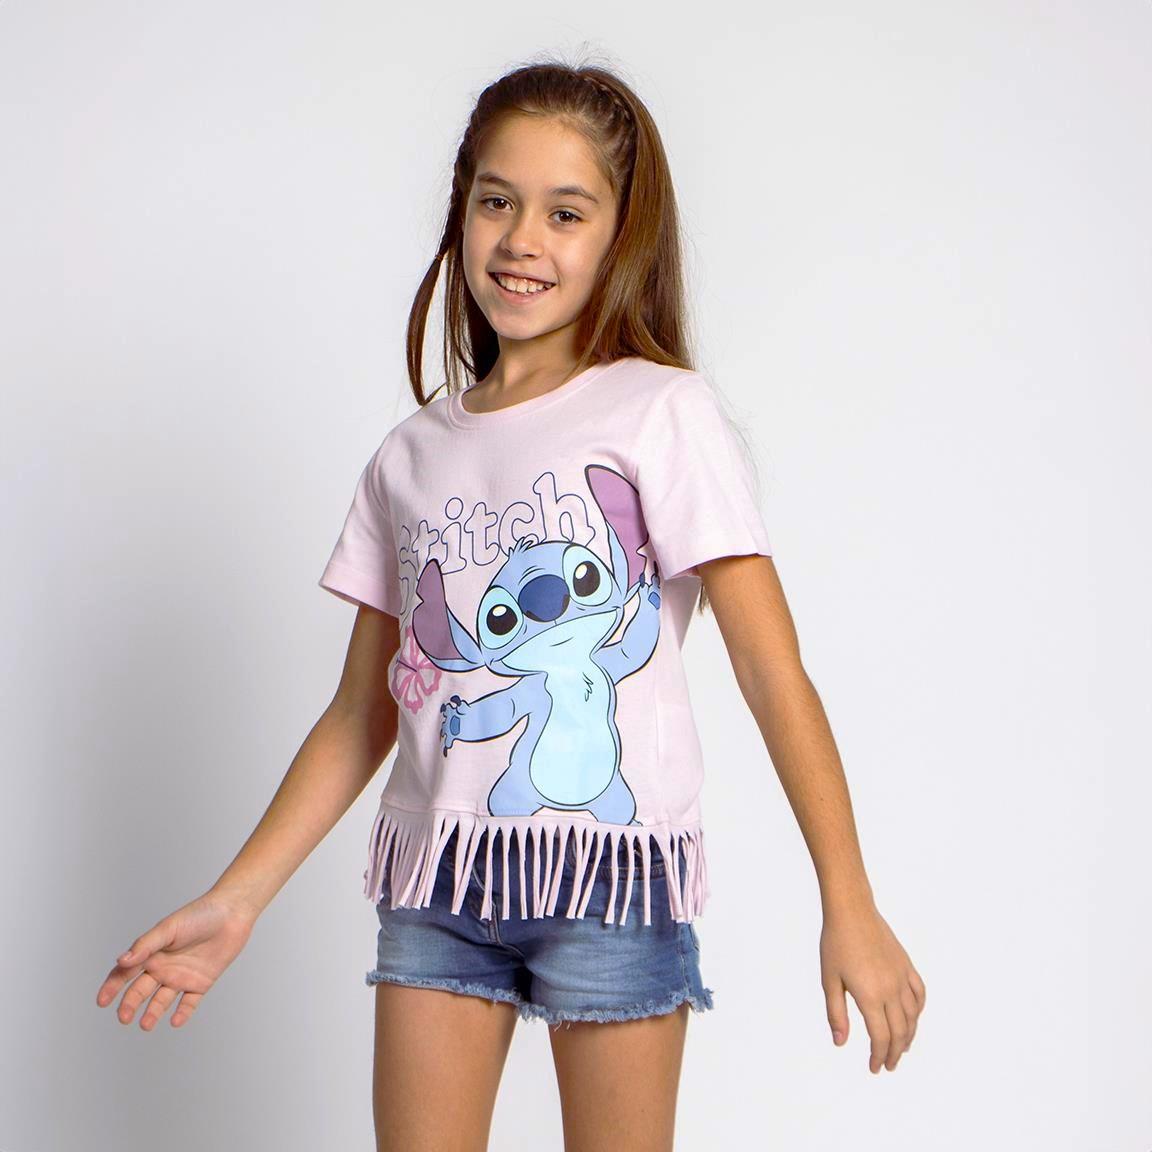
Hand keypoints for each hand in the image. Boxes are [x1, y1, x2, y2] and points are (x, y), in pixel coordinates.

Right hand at [95, 891, 257, 1030]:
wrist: (232, 912)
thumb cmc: (199, 914)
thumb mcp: (169, 928)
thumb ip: (146, 945)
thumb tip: (121, 960)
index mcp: (152, 953)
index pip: (125, 973)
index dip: (112, 987)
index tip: (102, 1001)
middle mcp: (164, 967)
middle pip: (140, 991)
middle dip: (130, 1004)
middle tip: (124, 1017)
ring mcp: (181, 976)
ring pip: (161, 1001)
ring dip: (152, 1013)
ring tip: (146, 1025)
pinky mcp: (201, 983)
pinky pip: (189, 1003)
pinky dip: (182, 1013)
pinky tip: (175, 1021)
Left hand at [819, 901, 925, 1072]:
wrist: (852, 911)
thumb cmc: (835, 944)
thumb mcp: (829, 980)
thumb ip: (836, 1014)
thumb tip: (840, 1043)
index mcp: (870, 995)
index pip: (881, 1037)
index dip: (879, 1056)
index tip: (875, 1067)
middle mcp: (891, 989)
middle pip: (900, 1032)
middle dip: (895, 1053)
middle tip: (889, 1065)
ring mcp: (901, 976)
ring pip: (913, 1016)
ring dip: (909, 1036)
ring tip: (902, 1048)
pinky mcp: (906, 965)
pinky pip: (919, 993)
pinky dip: (918, 1010)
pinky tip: (912, 1018)